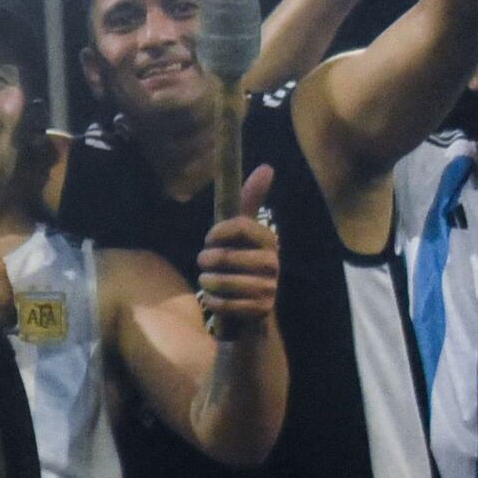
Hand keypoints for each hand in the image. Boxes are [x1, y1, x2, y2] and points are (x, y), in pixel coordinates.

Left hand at [194, 165, 280, 341]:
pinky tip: (215, 299)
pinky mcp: (261, 310)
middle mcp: (273, 263)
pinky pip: (225, 304)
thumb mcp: (242, 233)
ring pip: (222, 281)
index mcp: (268, 240)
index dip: (217, 232)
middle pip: (225, 256)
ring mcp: (269, 288)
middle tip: (204, 263)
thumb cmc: (240, 263)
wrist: (252, 310)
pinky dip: (214, 302)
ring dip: (208, 282)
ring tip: (208, 281)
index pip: (239, 226)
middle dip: (206, 261)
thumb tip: (267, 166)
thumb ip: (250, 201)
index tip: (209, 238)